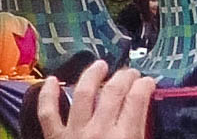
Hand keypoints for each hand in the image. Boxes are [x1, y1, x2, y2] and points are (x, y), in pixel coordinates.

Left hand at [37, 60, 153, 138]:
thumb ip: (139, 134)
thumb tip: (142, 114)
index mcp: (125, 138)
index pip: (137, 102)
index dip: (144, 86)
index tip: (148, 80)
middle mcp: (99, 131)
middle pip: (112, 93)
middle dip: (123, 77)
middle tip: (130, 71)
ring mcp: (74, 132)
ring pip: (82, 93)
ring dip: (91, 75)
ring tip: (100, 65)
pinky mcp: (54, 137)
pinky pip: (48, 111)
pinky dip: (47, 94)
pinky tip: (51, 80)